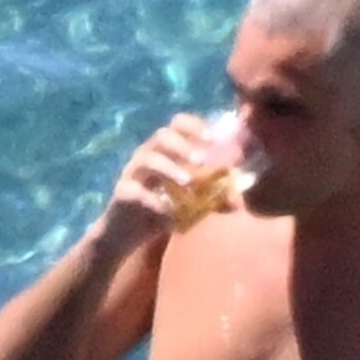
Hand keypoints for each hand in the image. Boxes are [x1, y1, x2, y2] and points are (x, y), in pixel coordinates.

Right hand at [95, 114, 219, 248]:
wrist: (128, 234)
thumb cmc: (162, 210)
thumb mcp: (192, 204)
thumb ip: (214, 199)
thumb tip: (237, 202)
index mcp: (165, 151)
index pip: (177, 125)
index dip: (194, 126)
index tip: (212, 138)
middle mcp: (147, 155)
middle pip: (162, 136)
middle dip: (182, 145)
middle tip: (201, 160)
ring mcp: (132, 173)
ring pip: (148, 159)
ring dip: (170, 168)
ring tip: (187, 183)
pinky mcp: (122, 194)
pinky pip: (136, 191)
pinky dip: (154, 200)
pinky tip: (168, 212)